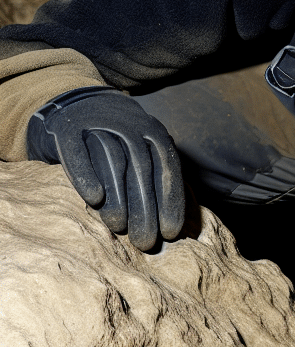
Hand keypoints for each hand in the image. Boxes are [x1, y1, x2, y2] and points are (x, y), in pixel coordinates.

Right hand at [27, 86, 185, 250]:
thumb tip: (175, 219)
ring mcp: (99, 124)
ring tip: (120, 227)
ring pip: (114, 160)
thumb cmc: (114, 138)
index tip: (172, 232)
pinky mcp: (68, 128)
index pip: (167, 167)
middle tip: (146, 242)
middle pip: (143, 168)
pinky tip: (94, 199)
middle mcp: (130, 124)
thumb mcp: (141, 146)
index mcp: (153, 131)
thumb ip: (156, 173)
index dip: (171, 200)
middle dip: (147, 207)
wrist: (74, 104)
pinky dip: (87, 174)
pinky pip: (79, 152)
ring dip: (119, 196)